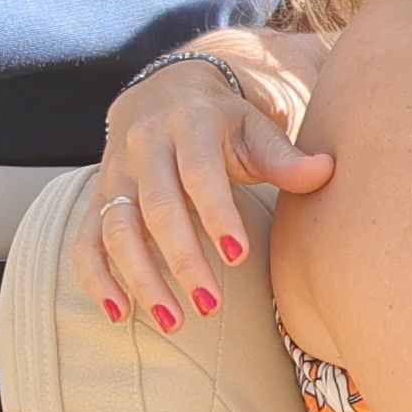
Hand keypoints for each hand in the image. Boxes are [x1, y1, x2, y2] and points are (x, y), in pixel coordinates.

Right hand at [93, 34, 327, 328]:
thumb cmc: (224, 122)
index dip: (217, 214)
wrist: (166, 91)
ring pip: (116, 228)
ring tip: (172, 320)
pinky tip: (120, 314)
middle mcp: (144, 146)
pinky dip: (96, 278)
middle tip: (210, 304)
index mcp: (190, 124)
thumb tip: (325, 171)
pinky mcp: (98, 198)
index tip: (238, 256)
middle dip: (181, 259)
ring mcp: (115, 173)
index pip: (200, 173)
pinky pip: (86, 240)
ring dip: (140, 277)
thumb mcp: (255, 129)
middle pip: (156, 207)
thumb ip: (285, 157)